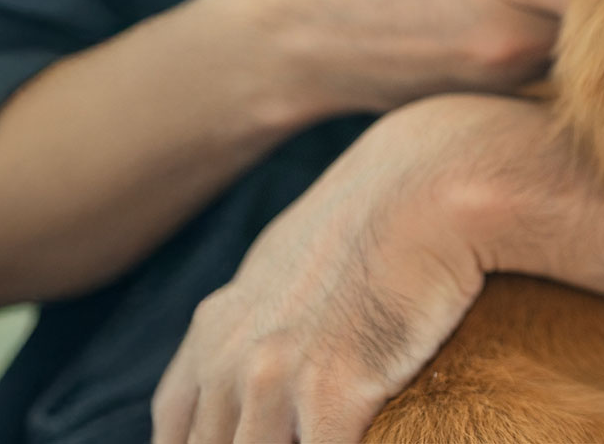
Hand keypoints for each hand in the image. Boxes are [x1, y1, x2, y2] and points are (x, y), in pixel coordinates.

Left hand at [150, 94, 577, 443]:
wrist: (428, 185)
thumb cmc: (381, 216)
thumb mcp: (293, 261)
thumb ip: (267, 314)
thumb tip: (285, 342)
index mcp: (216, 330)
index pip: (175, 428)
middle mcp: (229, 359)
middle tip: (293, 435)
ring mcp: (273, 379)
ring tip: (327, 435)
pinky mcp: (331, 394)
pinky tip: (368, 440)